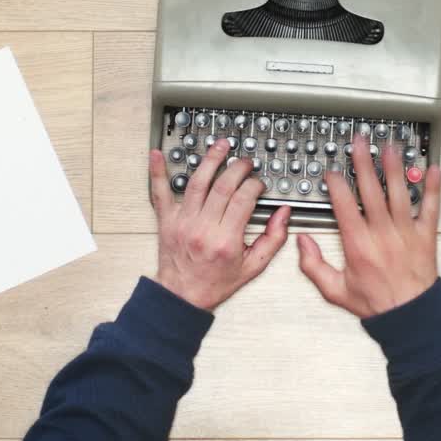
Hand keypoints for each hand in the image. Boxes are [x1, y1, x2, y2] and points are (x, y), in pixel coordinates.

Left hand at [149, 138, 291, 310]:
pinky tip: (157, 155)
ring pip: (197, 182)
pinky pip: (160, 192)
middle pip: (223, 186)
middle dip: (238, 167)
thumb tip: (283, 214)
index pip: (244, 199)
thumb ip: (273, 239)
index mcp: (226, 240)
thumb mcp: (253, 267)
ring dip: (210, 160)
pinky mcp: (167, 220)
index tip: (258, 184)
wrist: (182, 295)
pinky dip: (157, 172)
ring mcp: (183, 222)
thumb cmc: (215, 282)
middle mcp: (203, 228)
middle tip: (245, 161)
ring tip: (220, 145)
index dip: (254, 185)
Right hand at [297, 134, 440, 317]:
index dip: (337, 184)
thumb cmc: (375, 303)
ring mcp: (406, 232)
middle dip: (364, 163)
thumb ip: (313, 266)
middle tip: (361, 142)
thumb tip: (302, 242)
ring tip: (389, 147)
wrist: (410, 316)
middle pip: (371, 190)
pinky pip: (430, 207)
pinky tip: (432, 169)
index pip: (345, 205)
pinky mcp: (426, 236)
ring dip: (394, 168)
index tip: (332, 171)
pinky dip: (433, 188)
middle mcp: (382, 233)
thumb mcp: (334, 290)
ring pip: (399, 193)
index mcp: (358, 244)